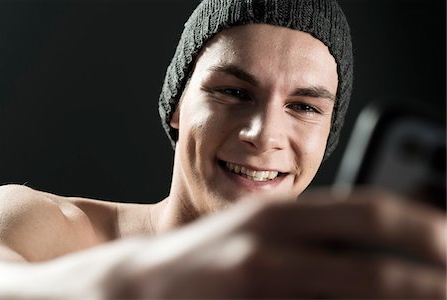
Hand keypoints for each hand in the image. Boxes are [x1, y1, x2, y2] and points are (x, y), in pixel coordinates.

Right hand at [110, 188, 445, 298]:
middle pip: (373, 267)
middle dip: (431, 281)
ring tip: (436, 298)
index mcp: (277, 213)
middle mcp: (269, 248)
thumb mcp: (263, 227)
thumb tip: (387, 235)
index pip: (369, 211)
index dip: (425, 227)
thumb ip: (318, 229)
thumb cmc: (212, 254)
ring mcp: (259, 288)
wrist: (145, 284)